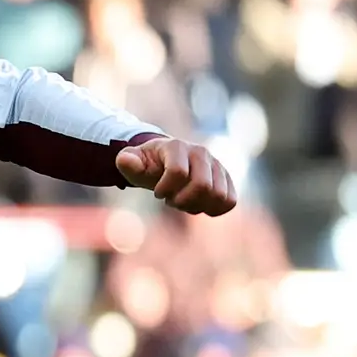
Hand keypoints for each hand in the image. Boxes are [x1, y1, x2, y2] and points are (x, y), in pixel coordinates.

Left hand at [116, 136, 237, 215]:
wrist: (166, 165)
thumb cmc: (147, 166)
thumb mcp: (132, 164)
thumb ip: (126, 162)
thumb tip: (125, 160)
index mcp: (177, 146)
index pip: (178, 172)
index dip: (165, 190)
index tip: (157, 193)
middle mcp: (201, 152)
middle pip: (203, 186)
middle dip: (184, 200)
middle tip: (172, 200)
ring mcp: (217, 165)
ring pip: (219, 195)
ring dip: (198, 206)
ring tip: (185, 201)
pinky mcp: (227, 179)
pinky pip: (231, 201)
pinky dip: (214, 210)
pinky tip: (199, 206)